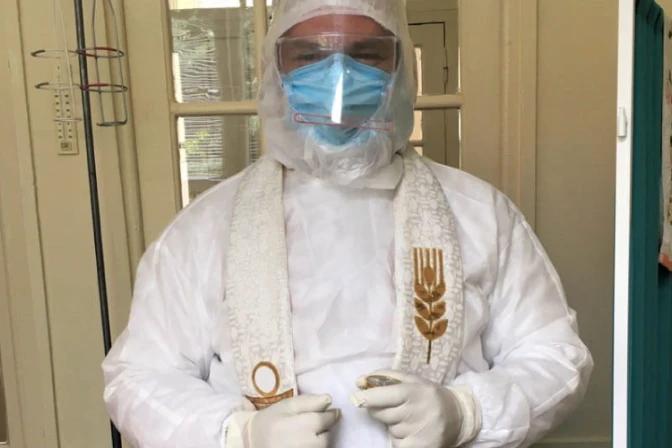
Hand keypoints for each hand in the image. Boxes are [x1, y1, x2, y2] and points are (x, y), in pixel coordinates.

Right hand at [246, 394, 340, 447]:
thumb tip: (329, 400)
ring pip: (323, 445)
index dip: (330, 414)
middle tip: (311, 423)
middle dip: (323, 427)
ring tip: (305, 434)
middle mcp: (305, 445)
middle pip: (327, 435)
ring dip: (320, 438)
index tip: (330, 411)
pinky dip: (314, 446)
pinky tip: (304, 442)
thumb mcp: (286, 406)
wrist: (252, 444)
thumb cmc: (270, 422)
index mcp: (298, 426)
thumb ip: (309, 401)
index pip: (325, 420)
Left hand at [351, 370, 478, 447]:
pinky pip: (397, 444)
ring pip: (390, 428)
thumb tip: (360, 381)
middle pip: (382, 414)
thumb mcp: (412, 380)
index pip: (385, 395)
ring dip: (393, 424)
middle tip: (395, 407)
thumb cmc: (429, 395)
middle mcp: (417, 411)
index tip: (355, 398)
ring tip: (410, 419)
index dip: (368, 397)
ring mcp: (419, 431)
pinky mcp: (421, 447)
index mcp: (414, 391)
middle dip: (380, 410)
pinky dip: (400, 439)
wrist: (459, 416)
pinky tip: (411, 432)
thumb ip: (386, 377)